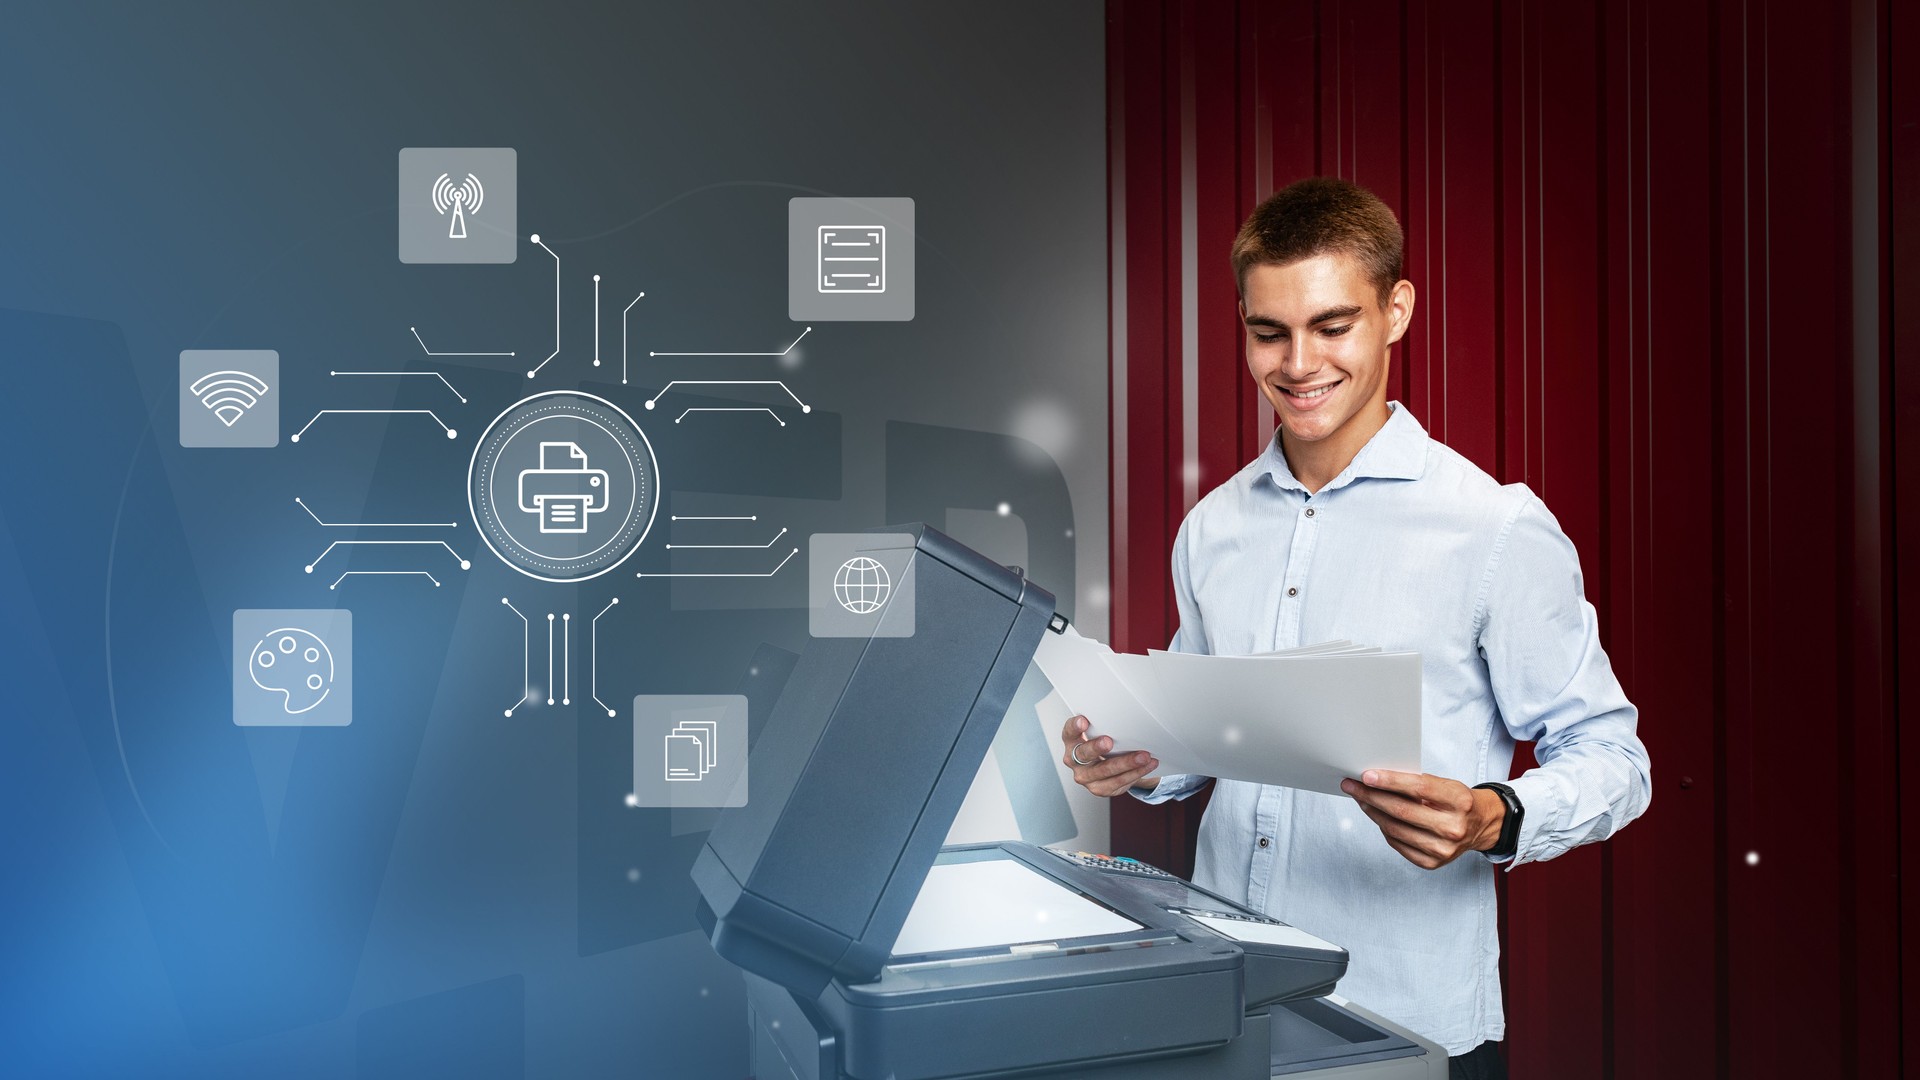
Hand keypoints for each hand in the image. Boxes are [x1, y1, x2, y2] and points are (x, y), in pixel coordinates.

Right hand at [1059, 714, 1158, 796]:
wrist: (1105, 768)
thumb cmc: (1102, 744)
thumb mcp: (1098, 734)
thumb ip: (1103, 727)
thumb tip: (1126, 715)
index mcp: (1072, 742)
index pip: (1069, 733)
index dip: (1074, 727)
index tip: (1083, 721)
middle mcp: (1074, 761)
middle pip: (1084, 754)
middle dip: (1097, 748)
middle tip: (1109, 742)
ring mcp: (1086, 777)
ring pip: (1105, 770)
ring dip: (1127, 763)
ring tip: (1143, 756)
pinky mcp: (1099, 789)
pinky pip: (1119, 782)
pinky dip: (1136, 773)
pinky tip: (1147, 765)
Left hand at [1339, 770, 1504, 869]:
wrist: (1481, 825)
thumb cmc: (1459, 801)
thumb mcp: (1447, 785)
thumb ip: (1418, 784)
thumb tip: (1378, 780)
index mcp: (1459, 802)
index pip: (1418, 788)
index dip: (1390, 781)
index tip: (1367, 775)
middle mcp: (1453, 828)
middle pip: (1402, 811)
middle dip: (1372, 796)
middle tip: (1353, 786)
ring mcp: (1443, 849)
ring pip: (1395, 829)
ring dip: (1373, 812)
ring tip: (1361, 799)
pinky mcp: (1433, 863)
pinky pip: (1398, 844)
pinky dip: (1384, 828)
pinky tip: (1377, 816)